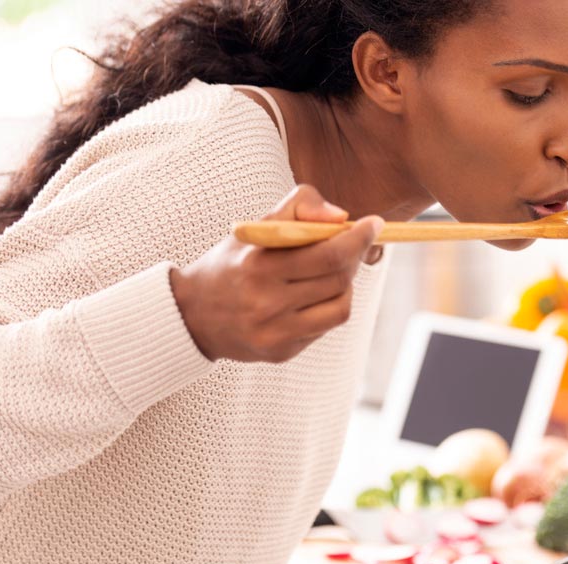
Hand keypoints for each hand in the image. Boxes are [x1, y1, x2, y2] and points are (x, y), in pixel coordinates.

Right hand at [171, 184, 383, 363]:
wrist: (193, 315)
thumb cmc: (233, 263)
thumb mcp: (255, 226)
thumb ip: (298, 207)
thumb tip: (341, 218)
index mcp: (259, 266)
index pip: (327, 254)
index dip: (358, 239)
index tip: (374, 224)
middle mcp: (266, 303)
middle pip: (338, 280)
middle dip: (354, 258)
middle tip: (353, 245)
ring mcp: (274, 333)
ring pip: (340, 308)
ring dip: (345, 286)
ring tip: (331, 274)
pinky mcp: (280, 353)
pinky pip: (323, 328)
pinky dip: (327, 308)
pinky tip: (311, 297)